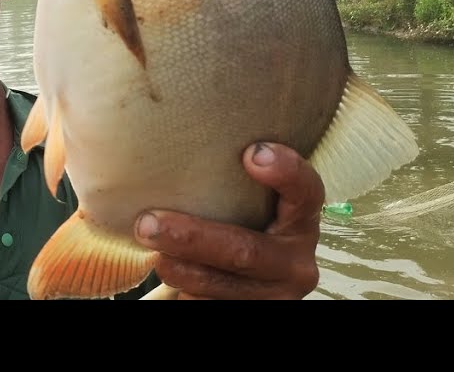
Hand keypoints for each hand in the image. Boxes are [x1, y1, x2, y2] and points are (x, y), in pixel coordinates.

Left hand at [133, 141, 323, 299]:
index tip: (250, 153)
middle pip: (245, 250)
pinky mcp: (256, 313)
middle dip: (191, 237)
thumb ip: (230, 181)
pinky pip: (214, 305)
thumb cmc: (238, 224)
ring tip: (149, 252)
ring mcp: (277, 295)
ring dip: (179, 269)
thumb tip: (164, 140)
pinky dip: (186, 291)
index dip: (285, 172)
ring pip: (223, 285)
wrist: (247, 283)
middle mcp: (296, 262)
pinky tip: (168, 273)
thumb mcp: (246, 203)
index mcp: (301, 221)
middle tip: (147, 223)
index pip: (306, 192)